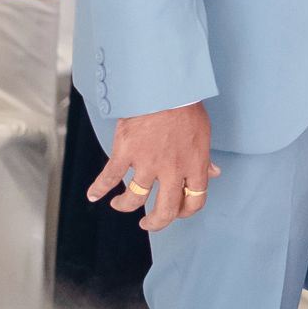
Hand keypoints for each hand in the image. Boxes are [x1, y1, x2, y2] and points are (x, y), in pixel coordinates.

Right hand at [87, 101, 219, 230]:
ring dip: (125, 206)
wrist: (164, 85)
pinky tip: (93, 195)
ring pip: (135, 199)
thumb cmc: (186, 106)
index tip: (177, 212)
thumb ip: (205, 158)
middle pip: (165, 210)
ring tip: (120, 205)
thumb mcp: (203, 133)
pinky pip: (109, 178)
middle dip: (156, 222)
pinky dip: (99, 188)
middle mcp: (172, 170)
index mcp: (195, 166)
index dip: (185, 212)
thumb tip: (214, 174)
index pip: (194, 202)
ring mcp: (147, 164)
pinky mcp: (126, 153)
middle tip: (148, 223)